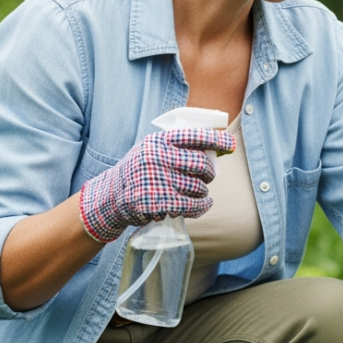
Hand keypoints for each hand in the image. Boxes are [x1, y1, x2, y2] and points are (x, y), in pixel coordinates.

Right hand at [78, 128, 236, 242]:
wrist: (112, 196)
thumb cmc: (139, 171)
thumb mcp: (150, 150)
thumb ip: (175, 148)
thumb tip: (213, 150)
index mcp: (158, 141)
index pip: (193, 136)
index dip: (216, 140)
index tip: (231, 145)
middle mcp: (157, 158)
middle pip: (201, 164)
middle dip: (209, 173)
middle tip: (208, 177)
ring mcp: (157, 181)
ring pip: (198, 187)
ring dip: (202, 192)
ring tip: (195, 192)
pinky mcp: (158, 202)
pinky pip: (192, 205)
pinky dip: (202, 207)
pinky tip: (203, 205)